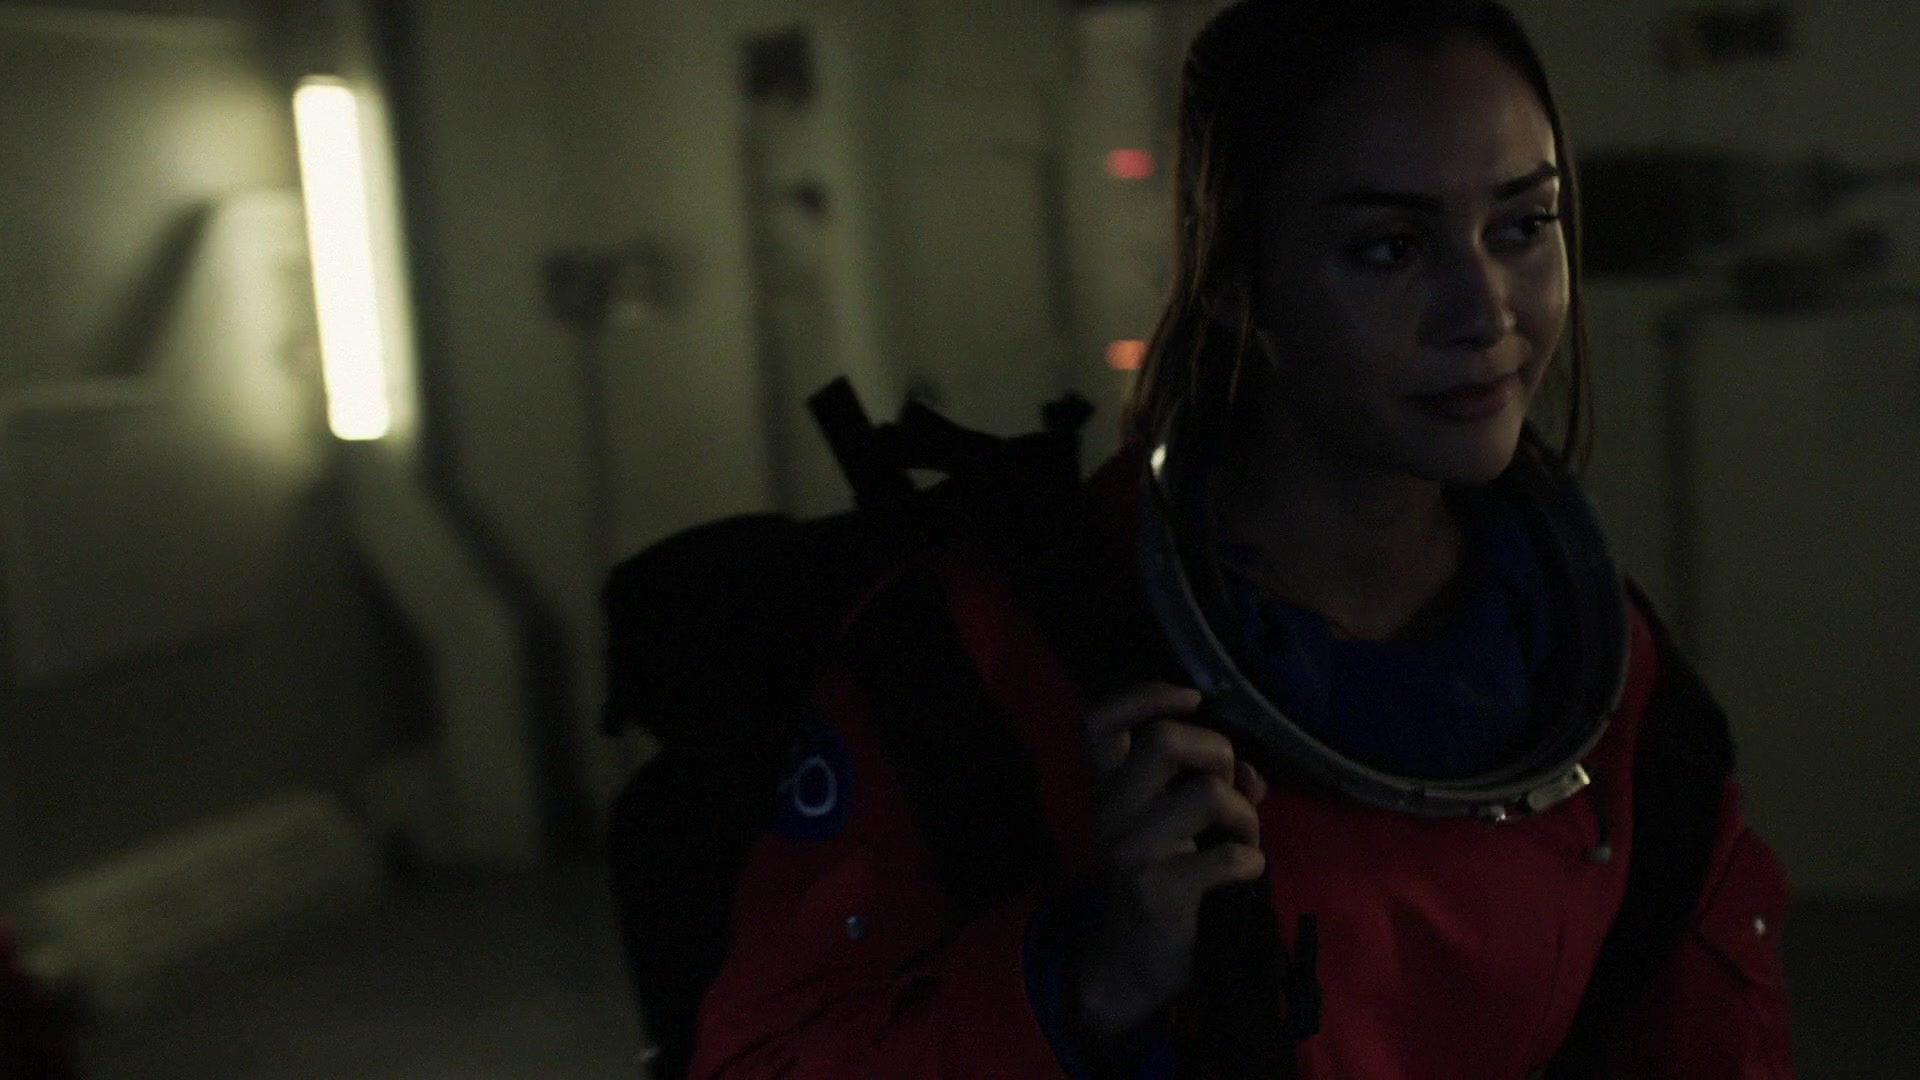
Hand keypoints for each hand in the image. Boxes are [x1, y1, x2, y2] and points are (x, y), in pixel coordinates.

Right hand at [1073, 683, 1269, 1040]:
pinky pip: (1227, 858)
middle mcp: (1109, 811)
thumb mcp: (1176, 822)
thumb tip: (1251, 773)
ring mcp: (1129, 851)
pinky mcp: (1156, 891)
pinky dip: (1251, 861)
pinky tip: (1246, 871)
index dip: (1145, 695)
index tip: (1191, 699)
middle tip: (1228, 787)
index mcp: (1108, 787)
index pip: (1098, 722)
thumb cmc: (1162, 876)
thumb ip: (1212, 785)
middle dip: (1216, 753)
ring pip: (1207, 794)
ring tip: (1245, 840)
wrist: (1135, 959)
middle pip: (1164, 740)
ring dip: (1245, 816)